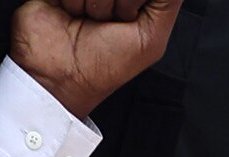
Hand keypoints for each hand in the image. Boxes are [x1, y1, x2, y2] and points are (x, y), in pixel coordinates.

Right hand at [10, 0, 182, 117]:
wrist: (60, 76)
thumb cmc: (104, 65)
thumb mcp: (151, 39)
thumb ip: (168, 3)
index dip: (135, 1)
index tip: (129, 18)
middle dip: (119, 3)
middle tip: (109, 22)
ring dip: (94, 2)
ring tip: (88, 19)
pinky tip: (72, 11)